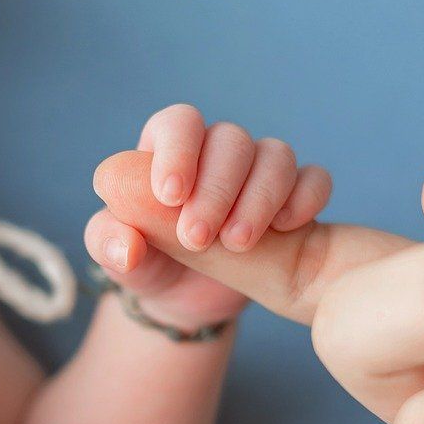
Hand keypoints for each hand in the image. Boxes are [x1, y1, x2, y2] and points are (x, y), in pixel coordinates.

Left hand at [86, 105, 331, 330]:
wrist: (185, 301)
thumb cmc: (147, 265)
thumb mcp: (118, 259)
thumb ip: (109, 244)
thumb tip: (128, 245)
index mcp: (167, 150)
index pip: (179, 123)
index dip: (178, 150)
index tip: (170, 195)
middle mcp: (215, 153)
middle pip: (230, 140)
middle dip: (216, 189)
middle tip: (198, 237)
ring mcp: (258, 174)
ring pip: (276, 156)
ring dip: (259, 196)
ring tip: (237, 243)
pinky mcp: (292, 200)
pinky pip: (314, 180)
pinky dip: (305, 198)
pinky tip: (285, 228)